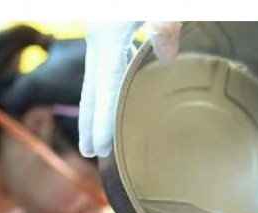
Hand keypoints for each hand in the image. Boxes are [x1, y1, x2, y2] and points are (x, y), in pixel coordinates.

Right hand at [80, 21, 182, 157]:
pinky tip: (122, 96)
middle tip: (89, 153)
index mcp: (107, 35)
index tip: (101, 149)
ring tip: (101, 134)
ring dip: (98, 107)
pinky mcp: (109, 27)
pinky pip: (107, 64)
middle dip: (90, 122)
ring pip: (96, 77)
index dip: (102, 120)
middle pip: (91, 88)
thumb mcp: (161, 5)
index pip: (104, 87)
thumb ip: (164, 24)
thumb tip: (167, 57)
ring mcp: (101, 30)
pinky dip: (110, 86)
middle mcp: (98, 35)